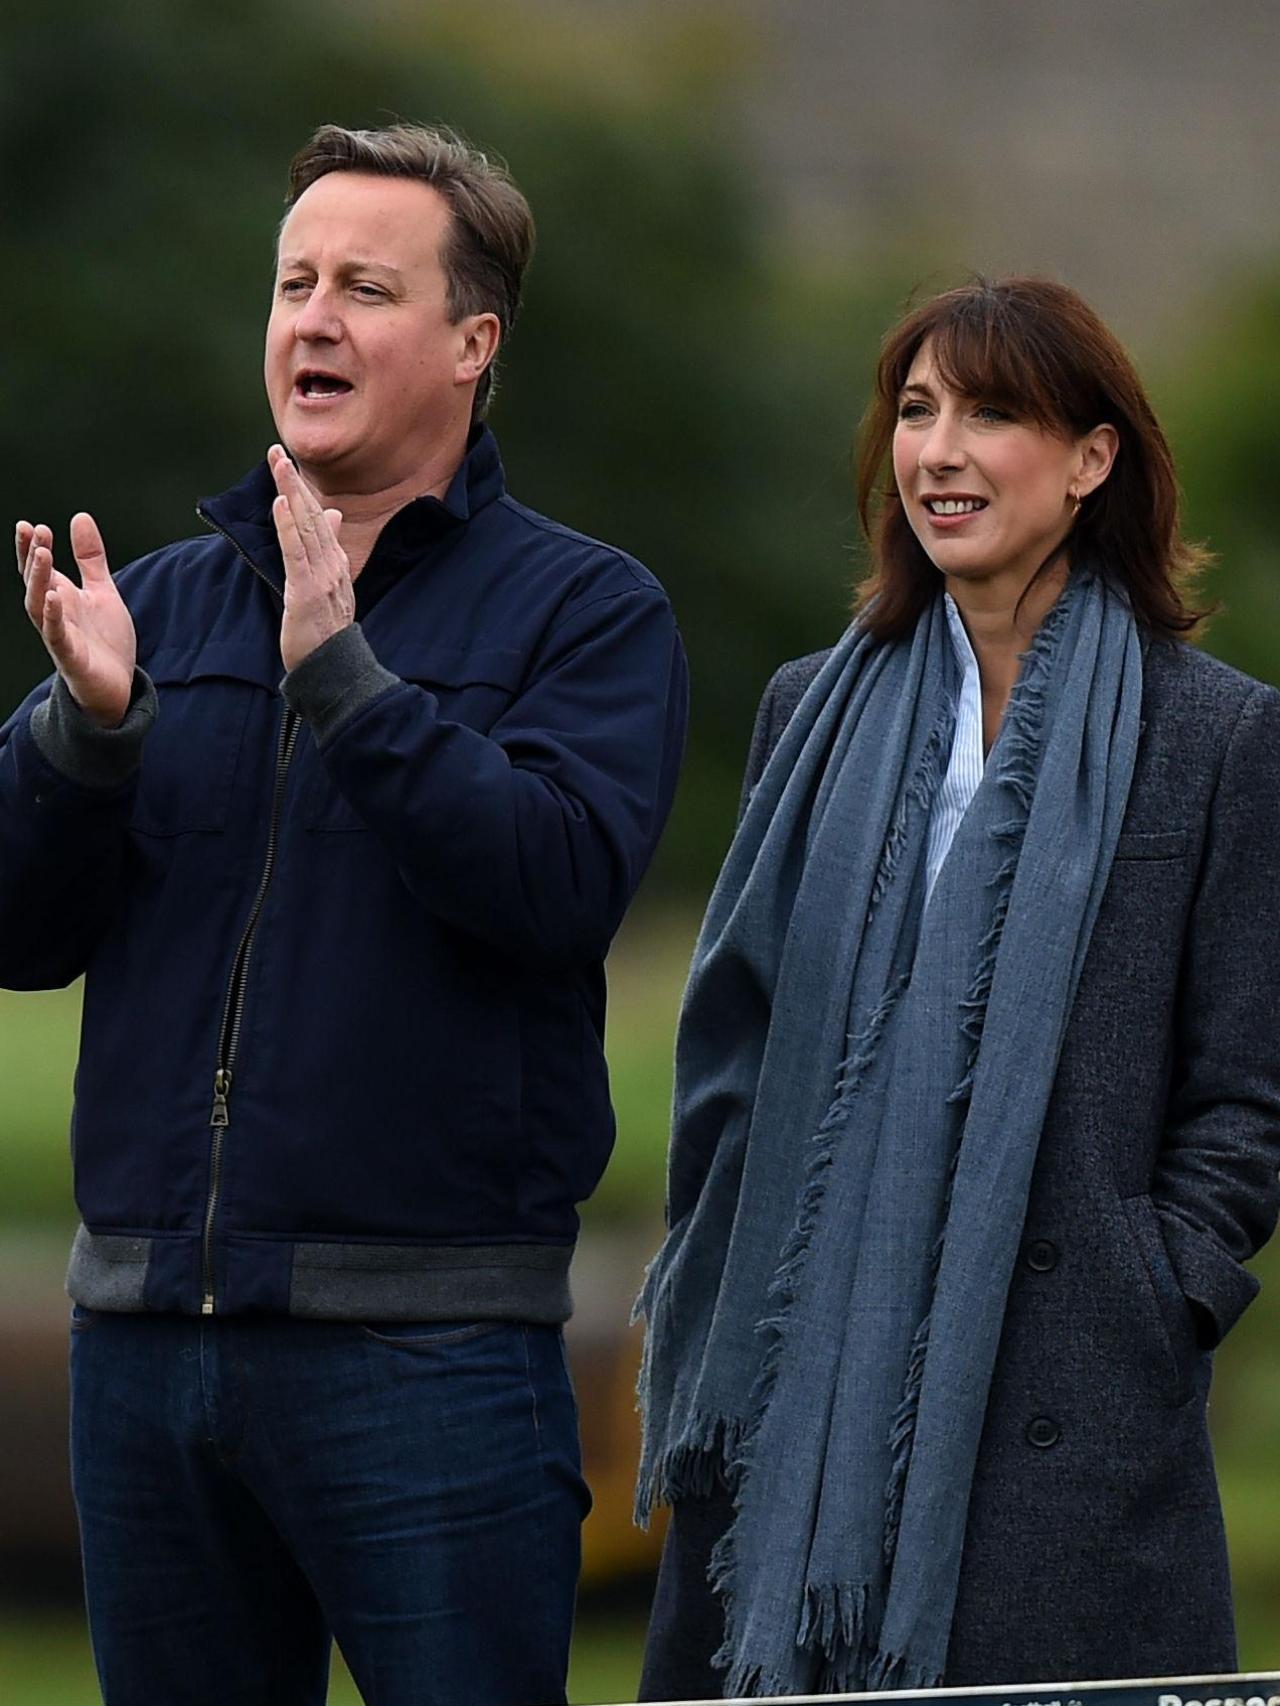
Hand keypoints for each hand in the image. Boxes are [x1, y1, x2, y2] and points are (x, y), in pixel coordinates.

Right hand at [15, 514, 135, 727]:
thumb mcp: (101, 591)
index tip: (30, 525)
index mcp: (61, 597)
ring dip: (39, 580)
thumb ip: (90, 558)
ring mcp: (61, 636)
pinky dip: (53, 617)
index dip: (32, 548)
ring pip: (39, 607)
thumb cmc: (104, 641)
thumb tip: (79, 517)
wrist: (117, 685)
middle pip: (35, 583)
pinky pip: (57, 636)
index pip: (39, 569)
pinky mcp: (71, 657)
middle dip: (33, 557)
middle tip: (35, 531)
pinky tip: (54, 597)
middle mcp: (55, 615)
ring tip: (42, 554)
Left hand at [268, 445, 353, 672]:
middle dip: (294, 482)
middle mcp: (332, 565)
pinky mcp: (306, 591)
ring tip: (278, 465)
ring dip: (291, 493)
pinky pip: (296, 552)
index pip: (318, 519)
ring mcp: (322, 577)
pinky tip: (280, 503)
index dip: (302, 490)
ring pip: (305, 527)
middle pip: (312, 515)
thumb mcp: (331, 587)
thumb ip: (330, 550)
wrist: (333, 669)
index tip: (287, 464)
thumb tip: (334, 516)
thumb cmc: (326, 633)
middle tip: (277, 451)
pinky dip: (288, 526)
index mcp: (336, 564)